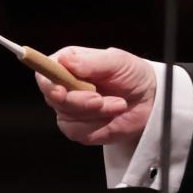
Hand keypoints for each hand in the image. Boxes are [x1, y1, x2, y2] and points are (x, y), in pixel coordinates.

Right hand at [36, 47, 156, 149]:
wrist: (148, 100)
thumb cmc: (131, 74)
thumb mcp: (117, 61)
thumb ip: (91, 62)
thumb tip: (65, 60)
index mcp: (67, 64)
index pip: (44, 73)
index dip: (49, 83)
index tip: (62, 91)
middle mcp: (63, 86)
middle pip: (54, 98)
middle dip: (79, 101)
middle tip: (100, 99)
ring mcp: (69, 109)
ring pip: (68, 117)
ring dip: (97, 113)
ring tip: (118, 103)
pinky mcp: (78, 128)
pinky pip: (80, 132)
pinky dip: (100, 125)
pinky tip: (113, 114)